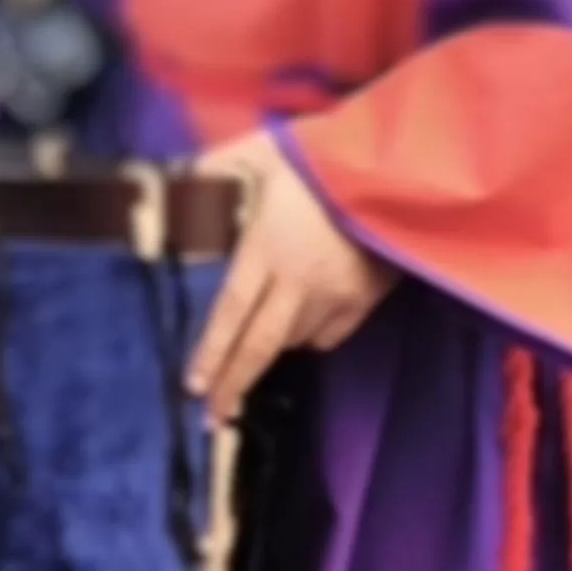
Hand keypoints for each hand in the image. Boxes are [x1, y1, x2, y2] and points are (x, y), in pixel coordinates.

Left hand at [183, 138, 399, 422]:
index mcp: (266, 250)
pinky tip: (305, 323)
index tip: (193, 387)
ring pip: (295, 340)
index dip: (210, 353)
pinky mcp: (367, 298)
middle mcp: (298, 283)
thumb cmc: (322, 159)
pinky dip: (313, 335)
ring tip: (258, 349)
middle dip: (235, 384)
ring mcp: (336, 295)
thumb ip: (215, 168)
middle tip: (215, 418)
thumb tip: (172, 183)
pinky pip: (331, 334)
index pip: (230, 312)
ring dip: (273, 347)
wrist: (398, 170)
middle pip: (261, 345)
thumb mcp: (259, 152)